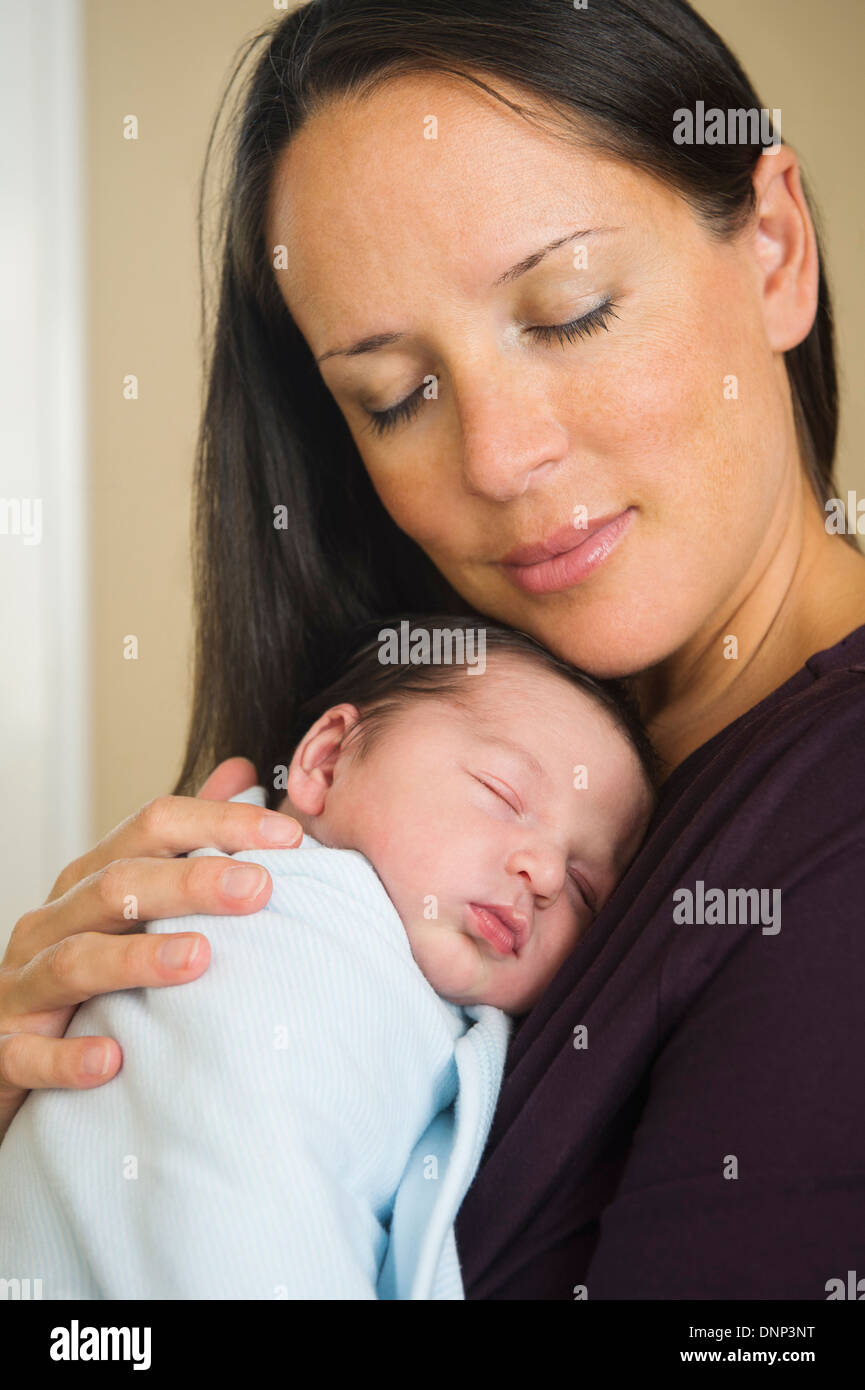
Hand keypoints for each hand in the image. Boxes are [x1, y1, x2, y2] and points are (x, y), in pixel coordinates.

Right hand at [0, 758, 300, 1142]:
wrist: (7, 1052)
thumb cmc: (85, 974)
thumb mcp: (131, 902)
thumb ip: (186, 839)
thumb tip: (243, 772)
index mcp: (90, 880)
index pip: (153, 827)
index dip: (219, 823)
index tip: (288, 837)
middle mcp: (54, 922)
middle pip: (118, 884)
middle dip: (191, 881)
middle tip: (260, 888)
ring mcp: (24, 985)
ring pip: (76, 959)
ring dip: (137, 958)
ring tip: (198, 958)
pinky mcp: (5, 1052)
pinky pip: (29, 1054)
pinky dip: (67, 1056)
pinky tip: (111, 1060)